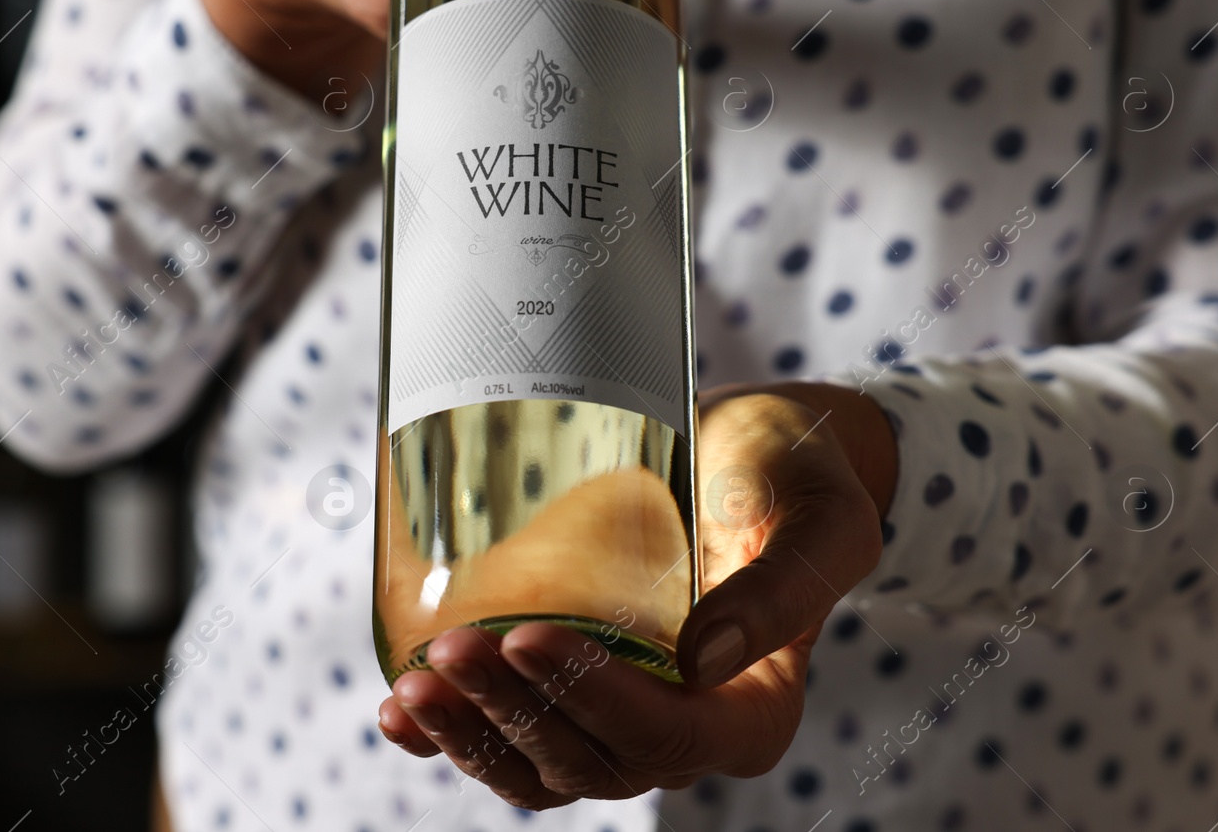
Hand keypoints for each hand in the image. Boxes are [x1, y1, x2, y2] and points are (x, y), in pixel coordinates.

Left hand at [377, 382, 897, 807]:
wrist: (753, 451)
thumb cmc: (795, 478)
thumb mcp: (818, 520)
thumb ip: (783, 588)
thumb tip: (705, 661)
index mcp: (752, 712)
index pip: (666, 736)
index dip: (593, 699)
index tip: (530, 637)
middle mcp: (685, 732)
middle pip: (588, 760)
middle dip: (512, 713)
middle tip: (453, 648)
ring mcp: (621, 718)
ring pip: (538, 765)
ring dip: (470, 735)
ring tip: (414, 685)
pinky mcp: (574, 688)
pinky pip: (510, 741)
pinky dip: (451, 738)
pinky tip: (399, 713)